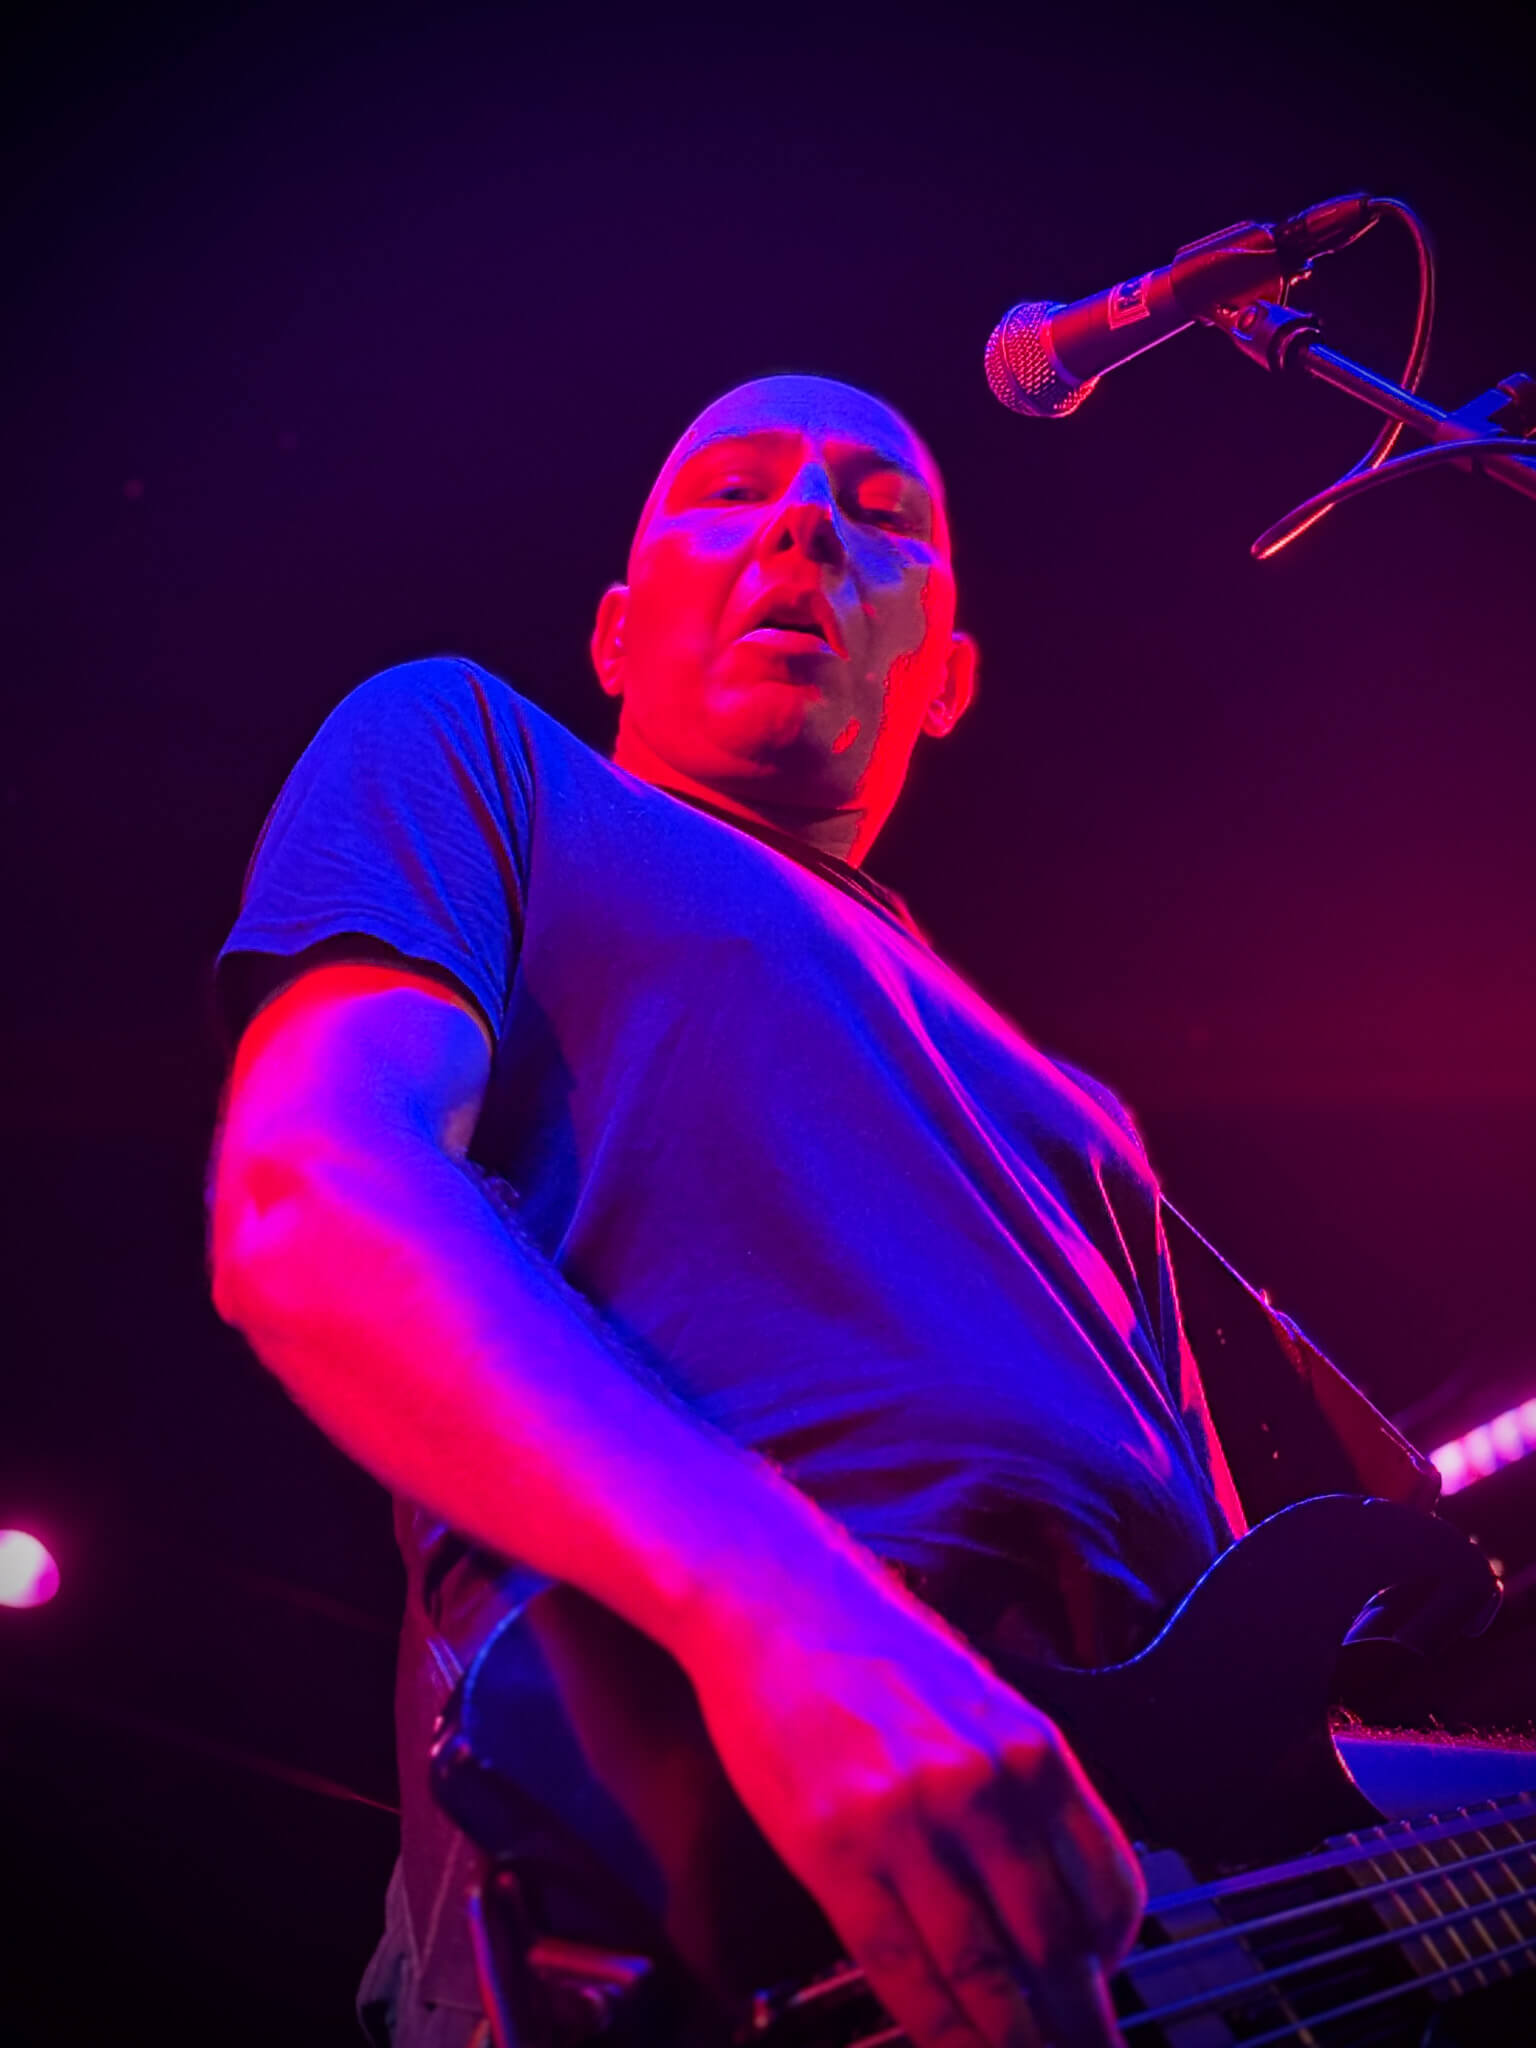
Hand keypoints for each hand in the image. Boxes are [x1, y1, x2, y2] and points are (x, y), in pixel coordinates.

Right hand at [688, 1572, 1142, 2047]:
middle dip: (1076, 2020)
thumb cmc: (873, 1646)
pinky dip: (937, 2027)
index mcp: (1031, 1746)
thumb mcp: (979, 1697)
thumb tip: (1057, 1882)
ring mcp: (907, 1823)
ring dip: (1014, 2039)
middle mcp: (982, 1787)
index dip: (1114, 1958)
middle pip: (1054, 1945)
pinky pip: (901, 1967)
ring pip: (984, 1972)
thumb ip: (1023, 1782)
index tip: (1105, 1985)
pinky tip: (954, 2046)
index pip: (1107, 1886)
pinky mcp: (834, 1850)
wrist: (773, 1601)